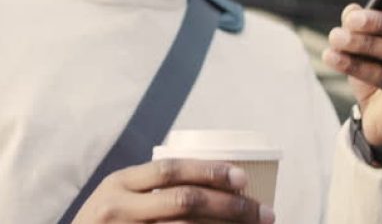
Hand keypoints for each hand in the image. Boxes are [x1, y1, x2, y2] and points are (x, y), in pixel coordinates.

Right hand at [71, 159, 275, 223]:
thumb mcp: (116, 200)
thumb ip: (149, 190)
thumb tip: (214, 184)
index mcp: (118, 184)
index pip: (170, 170)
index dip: (209, 171)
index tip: (243, 178)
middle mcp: (119, 209)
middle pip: (185, 202)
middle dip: (231, 206)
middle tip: (265, 212)